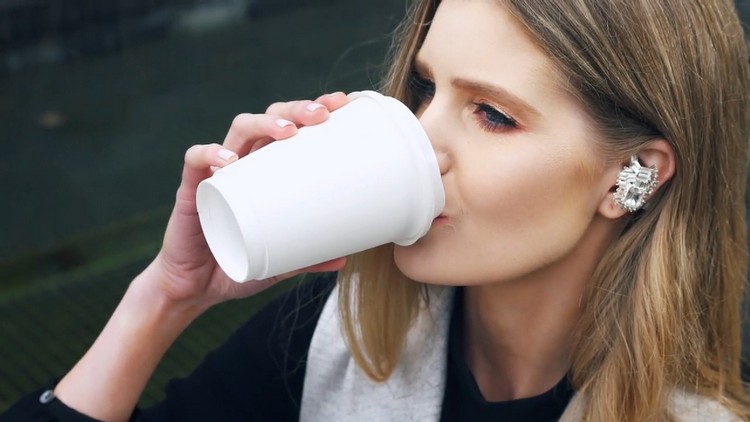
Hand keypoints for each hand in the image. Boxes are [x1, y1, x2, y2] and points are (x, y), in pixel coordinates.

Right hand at [144, 92, 350, 310]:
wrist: (195, 289)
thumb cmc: (237, 263)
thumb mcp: (280, 262)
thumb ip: (307, 257)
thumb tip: (343, 259)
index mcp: (267, 171)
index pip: (290, 128)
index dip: (312, 110)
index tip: (341, 104)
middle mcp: (244, 164)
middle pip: (269, 119)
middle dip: (295, 110)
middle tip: (320, 115)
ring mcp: (217, 174)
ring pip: (238, 131)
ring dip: (263, 123)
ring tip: (287, 132)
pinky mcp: (191, 190)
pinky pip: (195, 161)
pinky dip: (210, 154)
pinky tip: (229, 160)